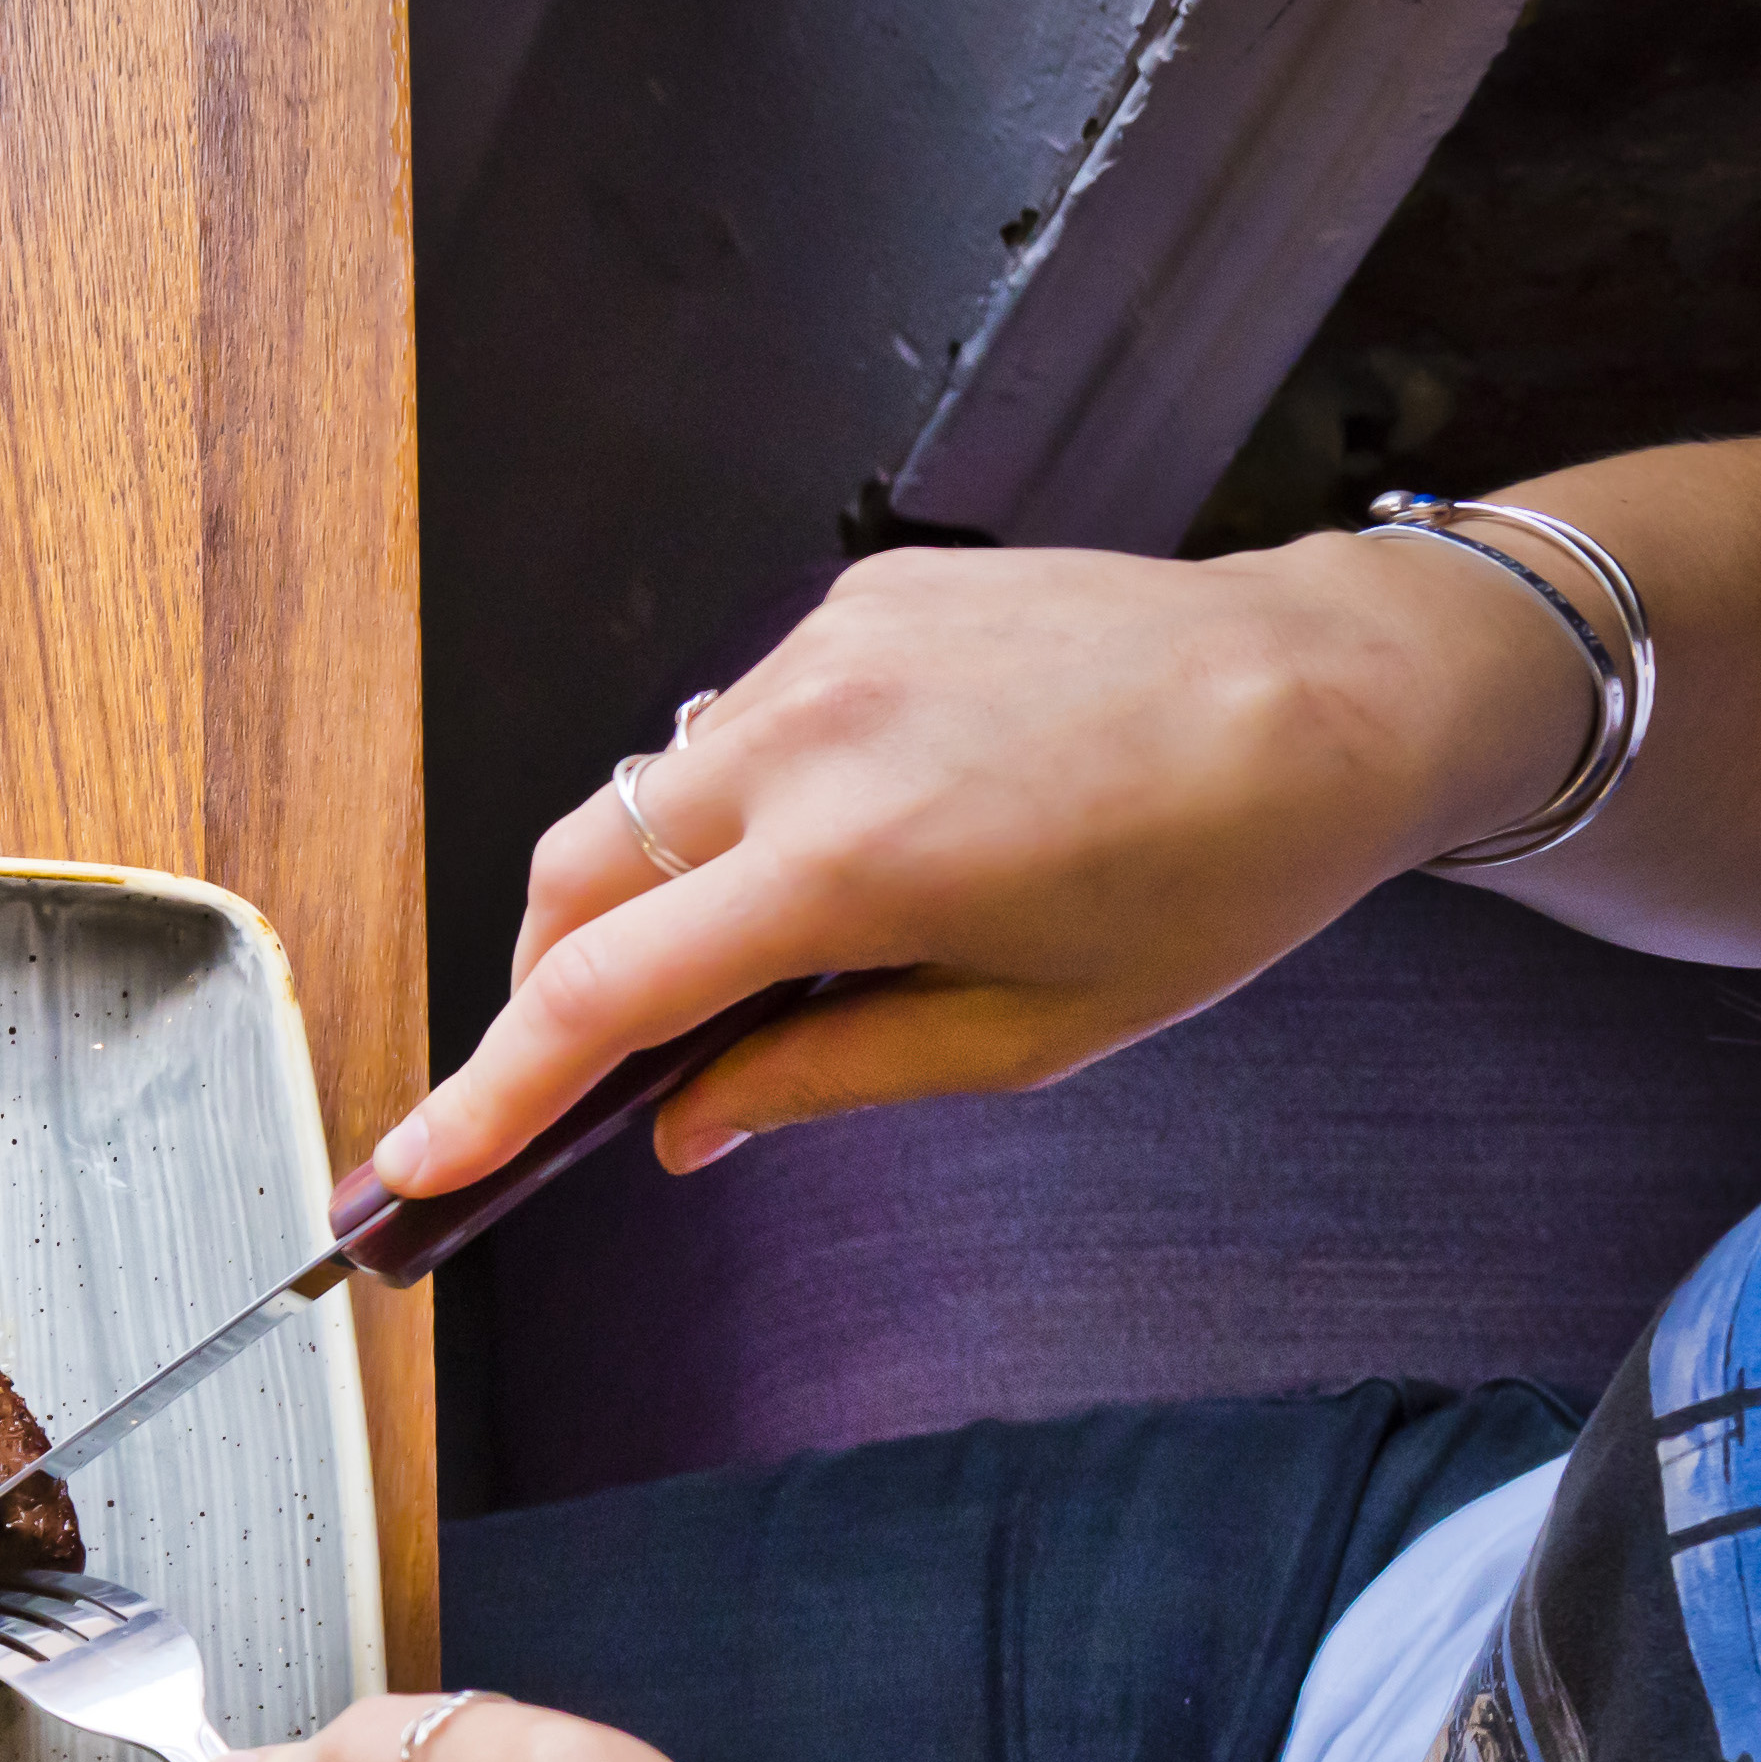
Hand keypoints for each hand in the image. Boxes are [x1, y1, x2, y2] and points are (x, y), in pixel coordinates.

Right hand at [358, 526, 1595, 1207]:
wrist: (1342, 684)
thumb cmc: (1222, 868)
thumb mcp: (1034, 1034)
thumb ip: (827, 1078)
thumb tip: (684, 1129)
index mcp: (854, 864)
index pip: (599, 997)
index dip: (489, 1093)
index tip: (419, 1162)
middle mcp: (811, 735)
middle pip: (572, 878)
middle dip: (548, 985)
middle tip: (588, 1070)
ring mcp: (826, 648)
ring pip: (642, 797)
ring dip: (650, 891)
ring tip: (758, 950)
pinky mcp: (857, 599)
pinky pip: (735, 720)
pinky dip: (744, 800)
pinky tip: (856, 825)